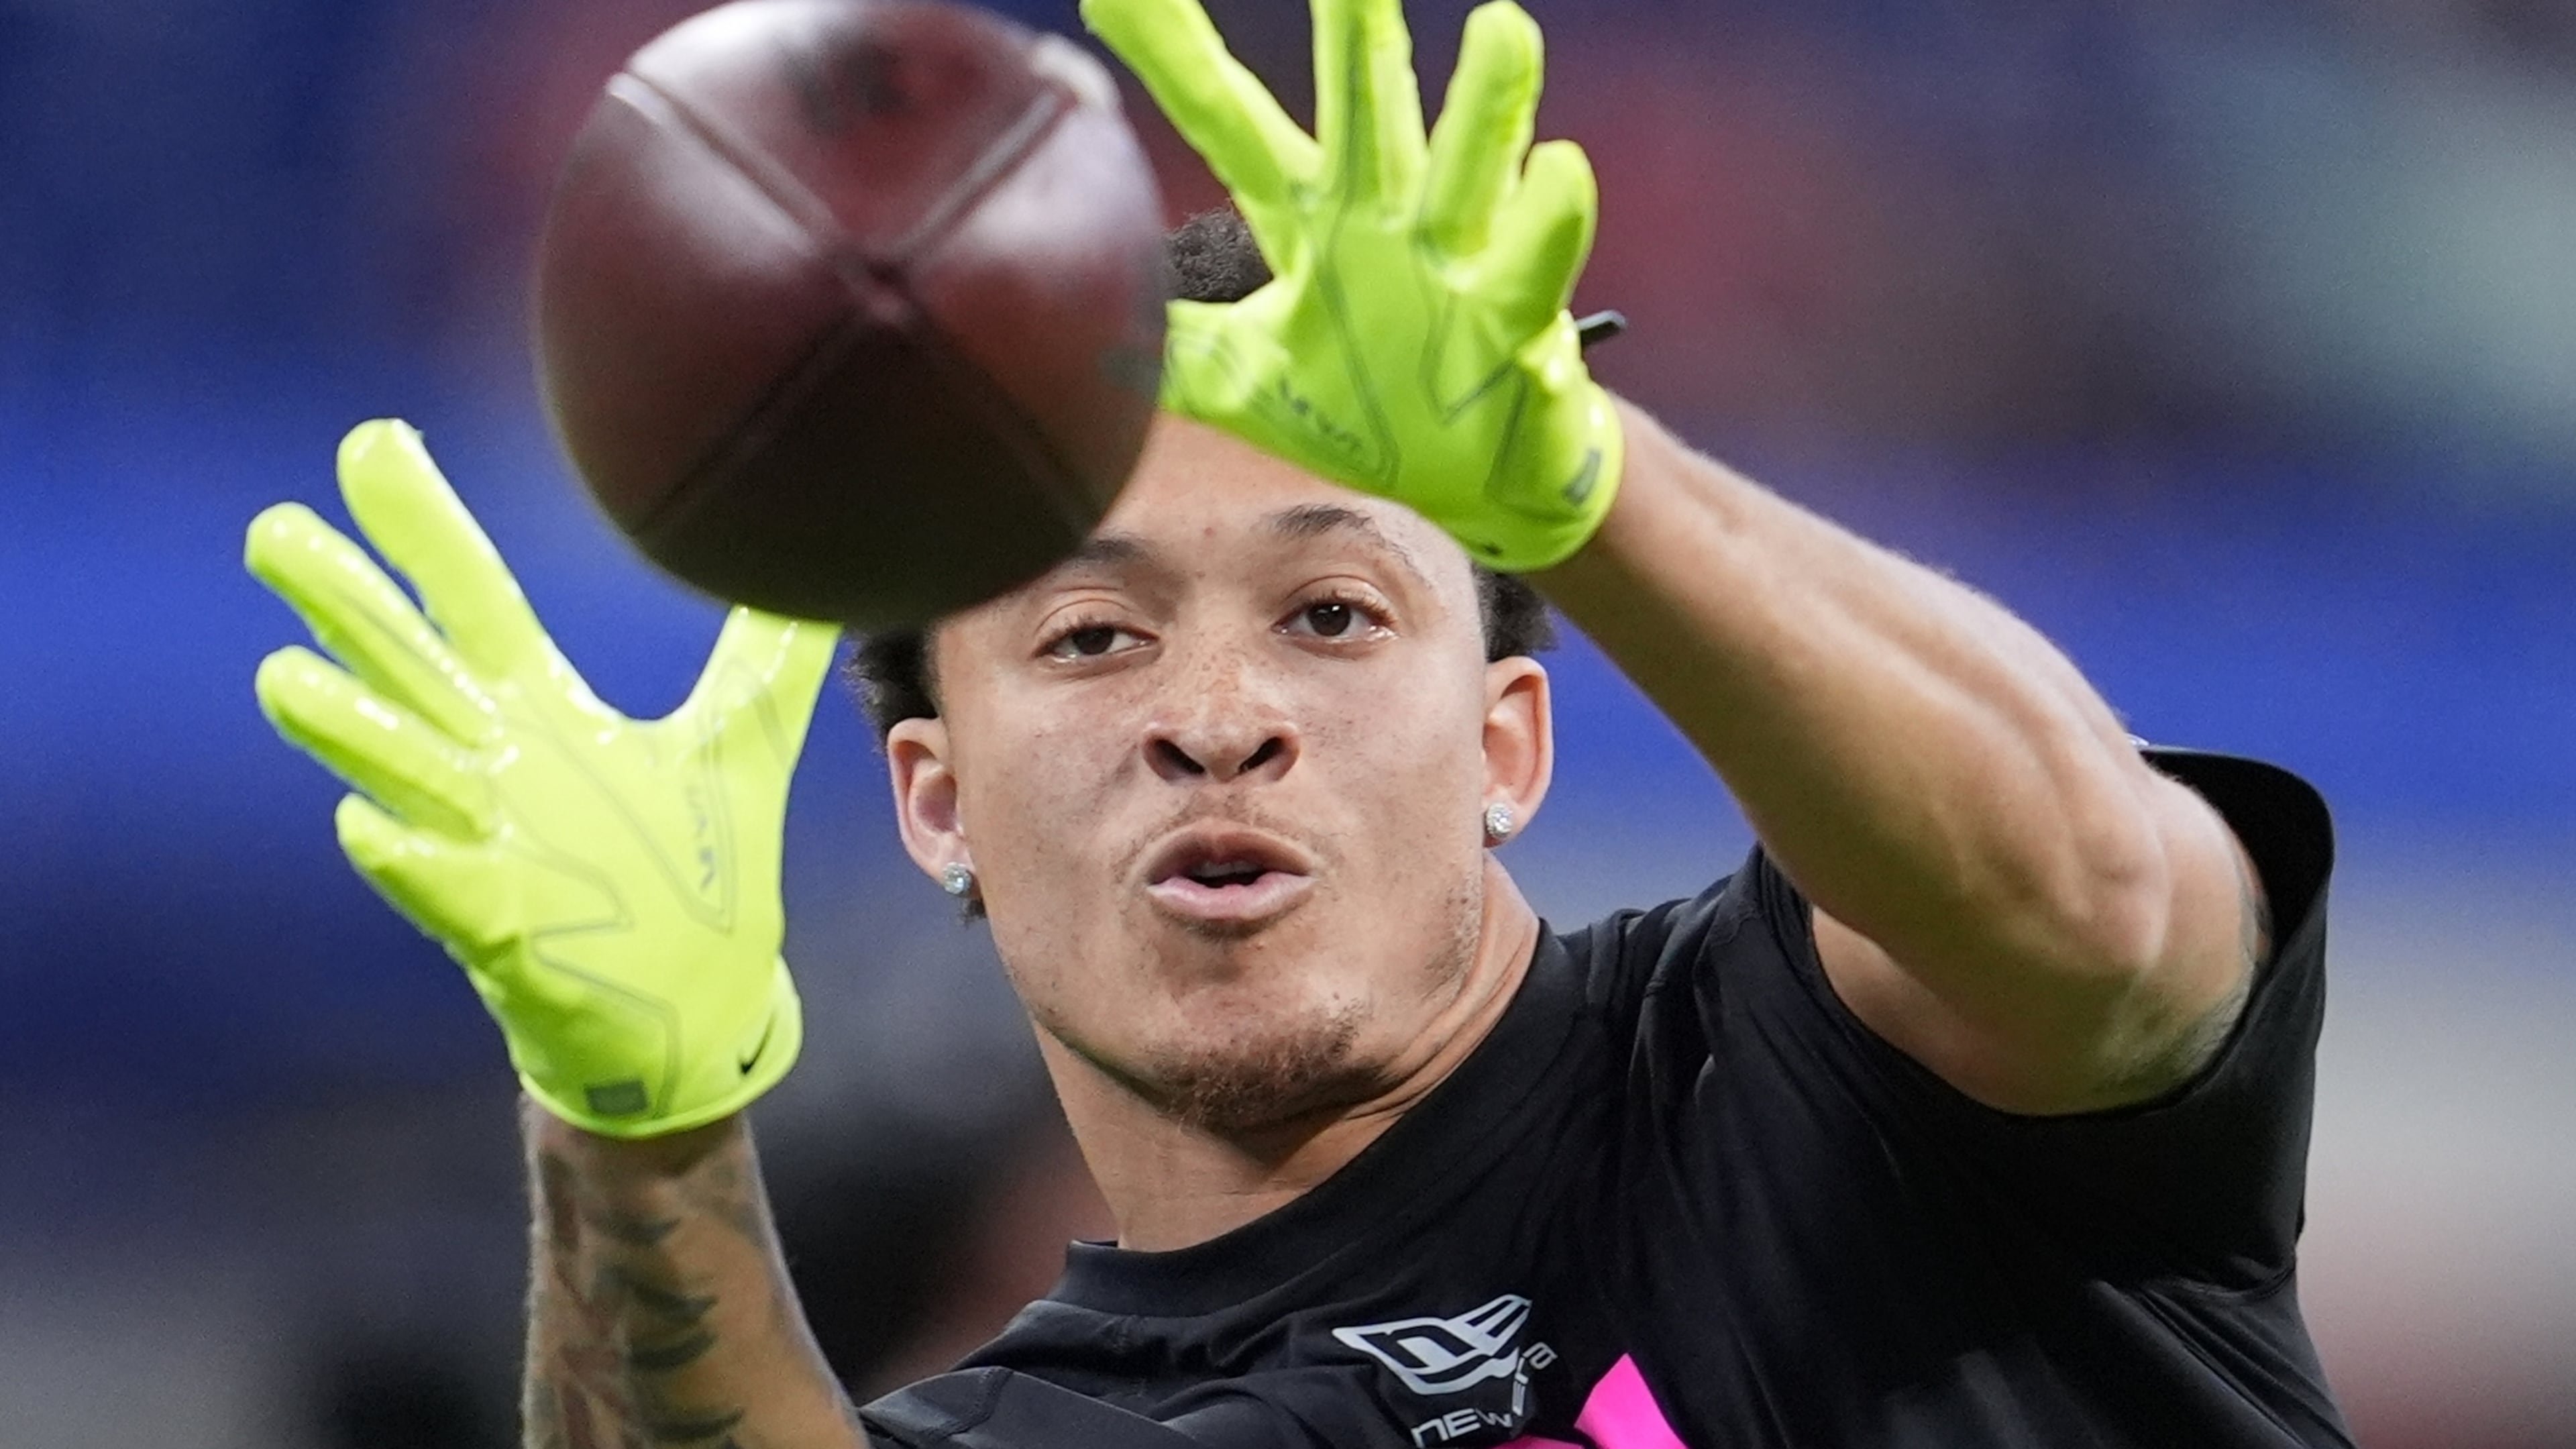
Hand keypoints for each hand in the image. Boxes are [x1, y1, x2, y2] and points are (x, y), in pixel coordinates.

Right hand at [246, 421, 837, 1136]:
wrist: (697, 1007)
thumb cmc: (693, 878)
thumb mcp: (736, 753)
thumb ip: (762, 665)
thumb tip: (810, 575)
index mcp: (546, 719)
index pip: (476, 604)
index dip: (428, 531)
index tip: (372, 446)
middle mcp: (498, 770)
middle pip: (409, 670)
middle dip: (345, 606)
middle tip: (274, 530)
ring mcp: (489, 847)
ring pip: (402, 776)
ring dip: (349, 730)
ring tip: (285, 678)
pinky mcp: (504, 930)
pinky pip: (442, 891)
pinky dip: (408, 861)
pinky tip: (366, 826)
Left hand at [1082, 0, 1620, 570]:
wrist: (1485, 476)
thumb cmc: (1376, 412)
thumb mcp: (1250, 382)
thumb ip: (1173, 352)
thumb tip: (1080, 334)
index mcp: (1313, 221)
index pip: (1227, 120)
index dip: (1174, 55)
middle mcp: (1386, 218)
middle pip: (1360, 108)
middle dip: (1353, 30)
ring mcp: (1457, 261)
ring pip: (1469, 167)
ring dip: (1487, 103)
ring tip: (1501, 23)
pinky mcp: (1514, 322)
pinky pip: (1529, 269)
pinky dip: (1546, 224)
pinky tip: (1560, 170)